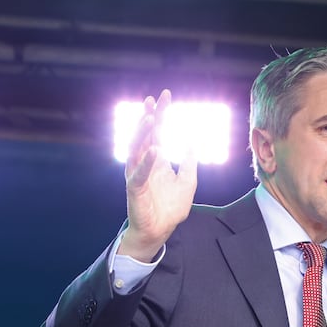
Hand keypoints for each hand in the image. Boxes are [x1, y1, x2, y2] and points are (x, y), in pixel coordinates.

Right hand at [120, 89, 197, 261]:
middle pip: (146, 135)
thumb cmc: (171, 208)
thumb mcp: (187, 182)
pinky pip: (140, 173)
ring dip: (142, 133)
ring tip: (149, 117)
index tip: (166, 96)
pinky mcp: (135, 188)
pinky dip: (147, 162)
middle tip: (154, 99)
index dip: (161, 114)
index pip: (158, 132)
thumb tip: (191, 143)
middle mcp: (145, 163)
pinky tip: (154, 150)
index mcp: (158, 160)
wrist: (160, 230)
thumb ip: (189, 163)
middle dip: (149, 116)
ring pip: (137, 149)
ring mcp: (138, 174)